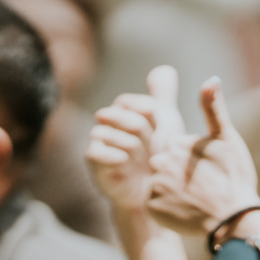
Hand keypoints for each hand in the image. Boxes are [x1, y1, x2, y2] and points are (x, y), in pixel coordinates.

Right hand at [87, 66, 184, 214]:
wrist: (149, 191)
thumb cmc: (158, 156)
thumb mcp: (167, 122)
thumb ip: (164, 96)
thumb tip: (165, 68)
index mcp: (124, 108)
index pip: (140, 104)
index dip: (154, 121)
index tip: (160, 133)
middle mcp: (107, 119)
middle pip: (132, 119)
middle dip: (147, 138)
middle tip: (151, 151)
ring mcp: (98, 138)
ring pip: (121, 136)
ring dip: (137, 153)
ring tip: (141, 163)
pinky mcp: (92, 158)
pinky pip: (100, 151)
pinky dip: (119, 159)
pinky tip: (127, 166)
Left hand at [145, 78, 259, 241]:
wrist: (234, 219)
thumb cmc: (235, 177)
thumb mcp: (227, 138)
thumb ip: (213, 109)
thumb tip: (210, 79)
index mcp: (175, 142)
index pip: (176, 150)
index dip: (192, 162)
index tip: (207, 173)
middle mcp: (159, 161)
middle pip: (165, 167)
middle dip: (180, 177)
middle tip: (202, 189)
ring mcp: (154, 186)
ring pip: (160, 186)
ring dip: (173, 193)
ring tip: (194, 201)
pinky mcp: (152, 209)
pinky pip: (156, 207)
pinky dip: (168, 210)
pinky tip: (185, 212)